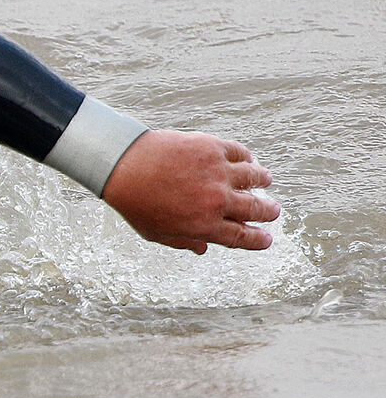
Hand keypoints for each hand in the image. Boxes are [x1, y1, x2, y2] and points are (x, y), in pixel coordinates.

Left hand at [101, 130, 280, 253]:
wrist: (123, 166)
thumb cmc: (135, 202)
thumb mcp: (156, 233)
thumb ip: (182, 241)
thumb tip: (201, 249)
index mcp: (204, 226)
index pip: (242, 237)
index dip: (258, 240)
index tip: (266, 240)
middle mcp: (217, 201)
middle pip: (255, 209)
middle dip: (268, 212)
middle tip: (273, 211)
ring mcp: (217, 173)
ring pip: (254, 178)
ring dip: (263, 181)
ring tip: (266, 181)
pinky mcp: (212, 148)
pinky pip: (240, 153)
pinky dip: (247, 158)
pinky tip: (248, 160)